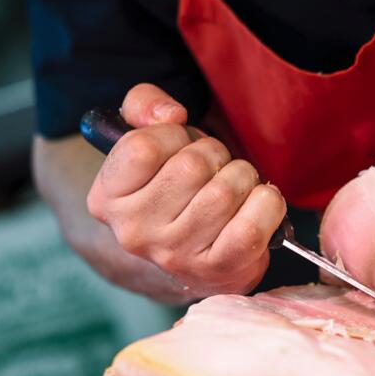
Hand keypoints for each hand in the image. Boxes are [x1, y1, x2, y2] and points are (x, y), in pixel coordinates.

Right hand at [86, 84, 285, 297]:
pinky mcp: (217, 269)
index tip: (180, 147)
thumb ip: (144, 105)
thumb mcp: (149, 138)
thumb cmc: (177, 188)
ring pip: (226, 191)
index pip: (143, 146)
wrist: (198, 257)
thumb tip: (171, 114)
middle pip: (192, 165)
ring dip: (243, 177)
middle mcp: (134, 231)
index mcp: (108, 198)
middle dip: (215, 155)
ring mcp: (175, 254)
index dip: (174, 135)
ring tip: (234, 188)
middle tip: (214, 170)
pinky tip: (257, 205)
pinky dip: (267, 204)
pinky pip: (252, 225)